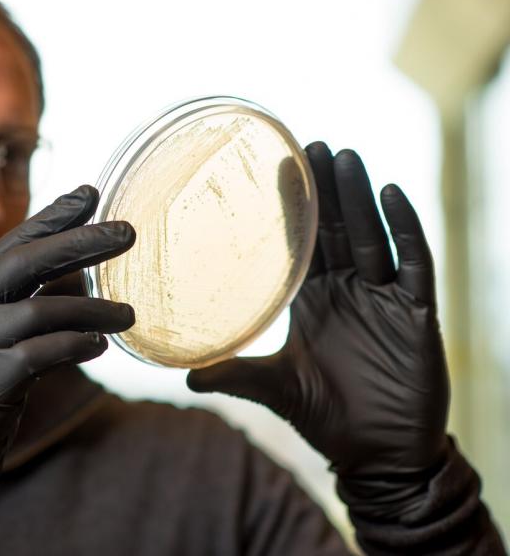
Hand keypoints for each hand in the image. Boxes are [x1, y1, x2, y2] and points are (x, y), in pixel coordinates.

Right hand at [0, 186, 134, 553]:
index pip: (8, 248)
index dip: (51, 219)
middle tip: (128, 230)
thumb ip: (10, 318)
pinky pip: (43, 352)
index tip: (88, 194)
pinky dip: (78, 345)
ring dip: (94, 310)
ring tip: (129, 315)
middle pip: (24, 261)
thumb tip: (73, 289)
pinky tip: (100, 348)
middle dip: (79, 241)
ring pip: (41, 309)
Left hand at [188, 143, 448, 481]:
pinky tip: (391, 193)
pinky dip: (405, 229)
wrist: (375, 454)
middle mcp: (346, 289)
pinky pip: (413, 263)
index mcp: (312, 298)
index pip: (300, 242)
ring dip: (359, 196)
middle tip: (310, 145)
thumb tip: (182, 376)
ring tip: (343, 156)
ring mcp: (382, 297)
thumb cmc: (324, 415)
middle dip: (325, 188)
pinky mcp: (416, 312)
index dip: (291, 206)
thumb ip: (233, 374)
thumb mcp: (274, 387)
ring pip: (372, 235)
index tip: (278, 165)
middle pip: (337, 229)